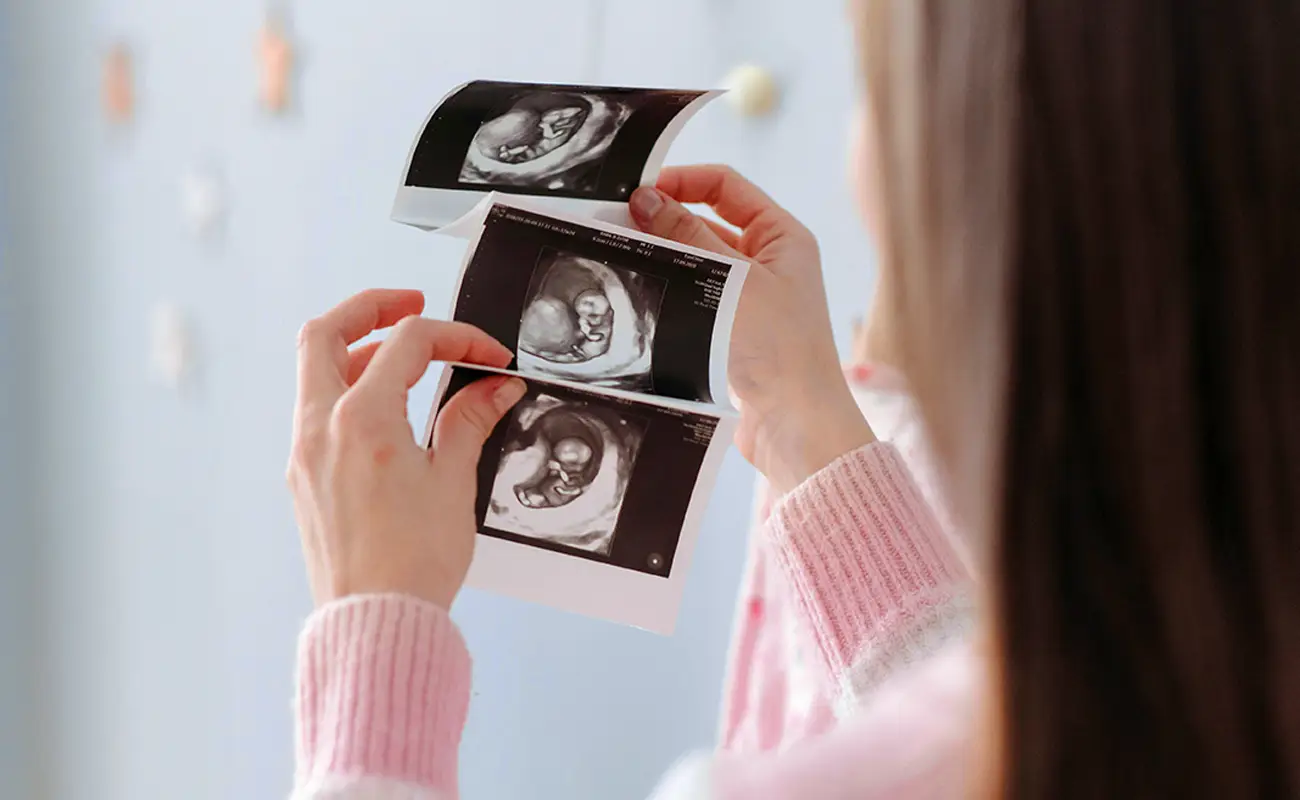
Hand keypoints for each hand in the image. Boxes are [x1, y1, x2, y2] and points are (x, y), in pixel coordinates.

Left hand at [287, 289, 526, 609]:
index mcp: (362, 421)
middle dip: (370, 308)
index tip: (490, 357)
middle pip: (326, 333)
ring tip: (404, 361)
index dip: (457, 338)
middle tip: (413, 305)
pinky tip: (387, 411)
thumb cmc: (413, 564)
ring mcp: (304, 453)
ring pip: (314, 371)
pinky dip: (347, 392)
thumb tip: (493, 387)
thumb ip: (469, 421)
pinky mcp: (303, 478)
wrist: (376, 622)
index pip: (408, 344)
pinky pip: (316, 411)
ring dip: (357, 351)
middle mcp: (321, 429)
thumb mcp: (453, 482)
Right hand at [629, 166, 874, 493]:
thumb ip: (686, 237)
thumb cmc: (779, 349)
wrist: (796, 426)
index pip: (726, 186)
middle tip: (618, 225)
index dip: (682, 181)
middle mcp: (770, 263)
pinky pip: (694, 300)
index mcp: (783, 237)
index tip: (638, 192)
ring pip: (696, 264)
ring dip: (663, 259)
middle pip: (707, 223)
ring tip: (622, 258)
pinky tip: (640, 296)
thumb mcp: (729, 281)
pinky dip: (669, 294)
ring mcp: (751, 300)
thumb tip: (647, 198)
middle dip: (664, 221)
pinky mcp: (733, 334)